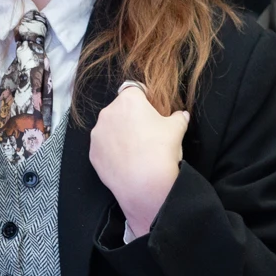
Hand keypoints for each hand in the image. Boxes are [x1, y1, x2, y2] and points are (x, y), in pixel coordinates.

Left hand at [88, 83, 187, 238]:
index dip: (144, 100)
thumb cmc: (161, 150)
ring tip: (135, 150)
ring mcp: (97, 133)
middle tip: (146, 134)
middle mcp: (108, 113)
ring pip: (110, 128)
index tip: (151, 112)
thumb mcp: (177, 129)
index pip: (135, 91)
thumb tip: (182, 116)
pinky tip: (126, 162)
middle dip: (131, 118)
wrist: (144, 184)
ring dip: (119, 134)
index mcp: (128, 100)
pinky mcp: (93, 153)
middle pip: (120, 109)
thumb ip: (179, 118)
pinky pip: (104, 147)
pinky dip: (112, 152)